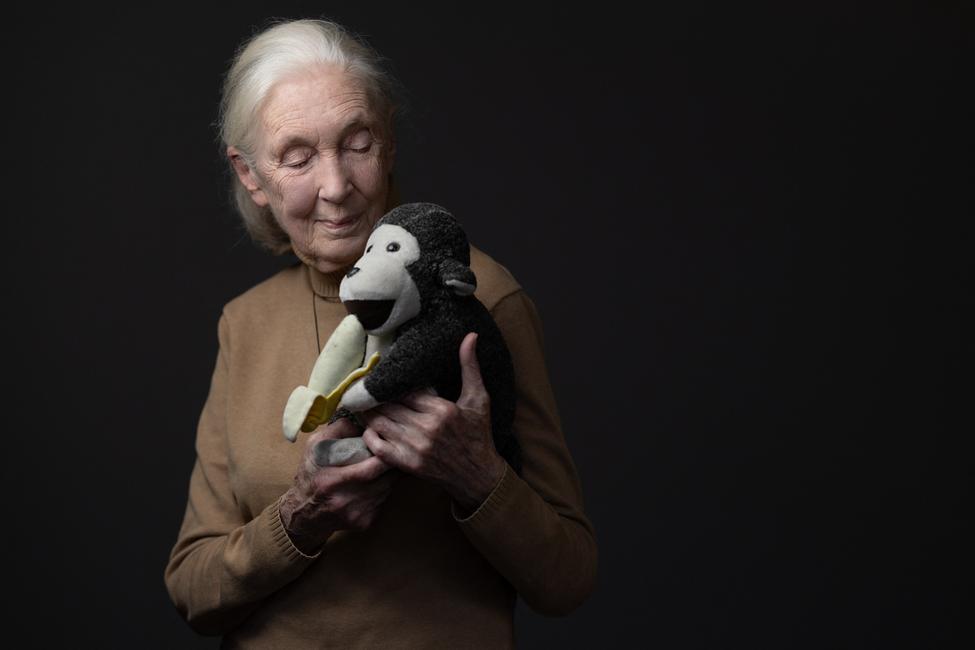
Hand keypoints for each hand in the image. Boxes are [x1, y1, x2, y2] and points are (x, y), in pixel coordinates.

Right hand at [279, 417, 397, 554]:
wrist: (303, 514)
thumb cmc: (310, 474)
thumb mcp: (315, 447)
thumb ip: (337, 429)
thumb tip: (361, 415)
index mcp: (332, 481)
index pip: (372, 467)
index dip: (384, 453)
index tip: (386, 441)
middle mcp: (345, 501)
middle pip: (386, 479)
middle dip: (393, 463)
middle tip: (395, 450)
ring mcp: (357, 514)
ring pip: (388, 490)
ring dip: (390, 476)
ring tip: (386, 464)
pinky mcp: (364, 523)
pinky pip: (384, 502)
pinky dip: (384, 490)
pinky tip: (377, 482)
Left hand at [360, 332, 505, 514]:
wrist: (479, 475)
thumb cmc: (478, 434)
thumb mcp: (479, 398)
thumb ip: (470, 366)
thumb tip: (470, 335)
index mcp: (442, 410)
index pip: (404, 391)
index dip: (391, 384)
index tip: (381, 376)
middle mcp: (426, 428)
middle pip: (388, 406)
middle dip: (375, 397)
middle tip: (363, 388)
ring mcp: (416, 448)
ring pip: (380, 424)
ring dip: (369, 414)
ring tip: (362, 404)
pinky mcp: (408, 464)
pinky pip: (379, 447)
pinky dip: (370, 437)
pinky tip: (370, 428)